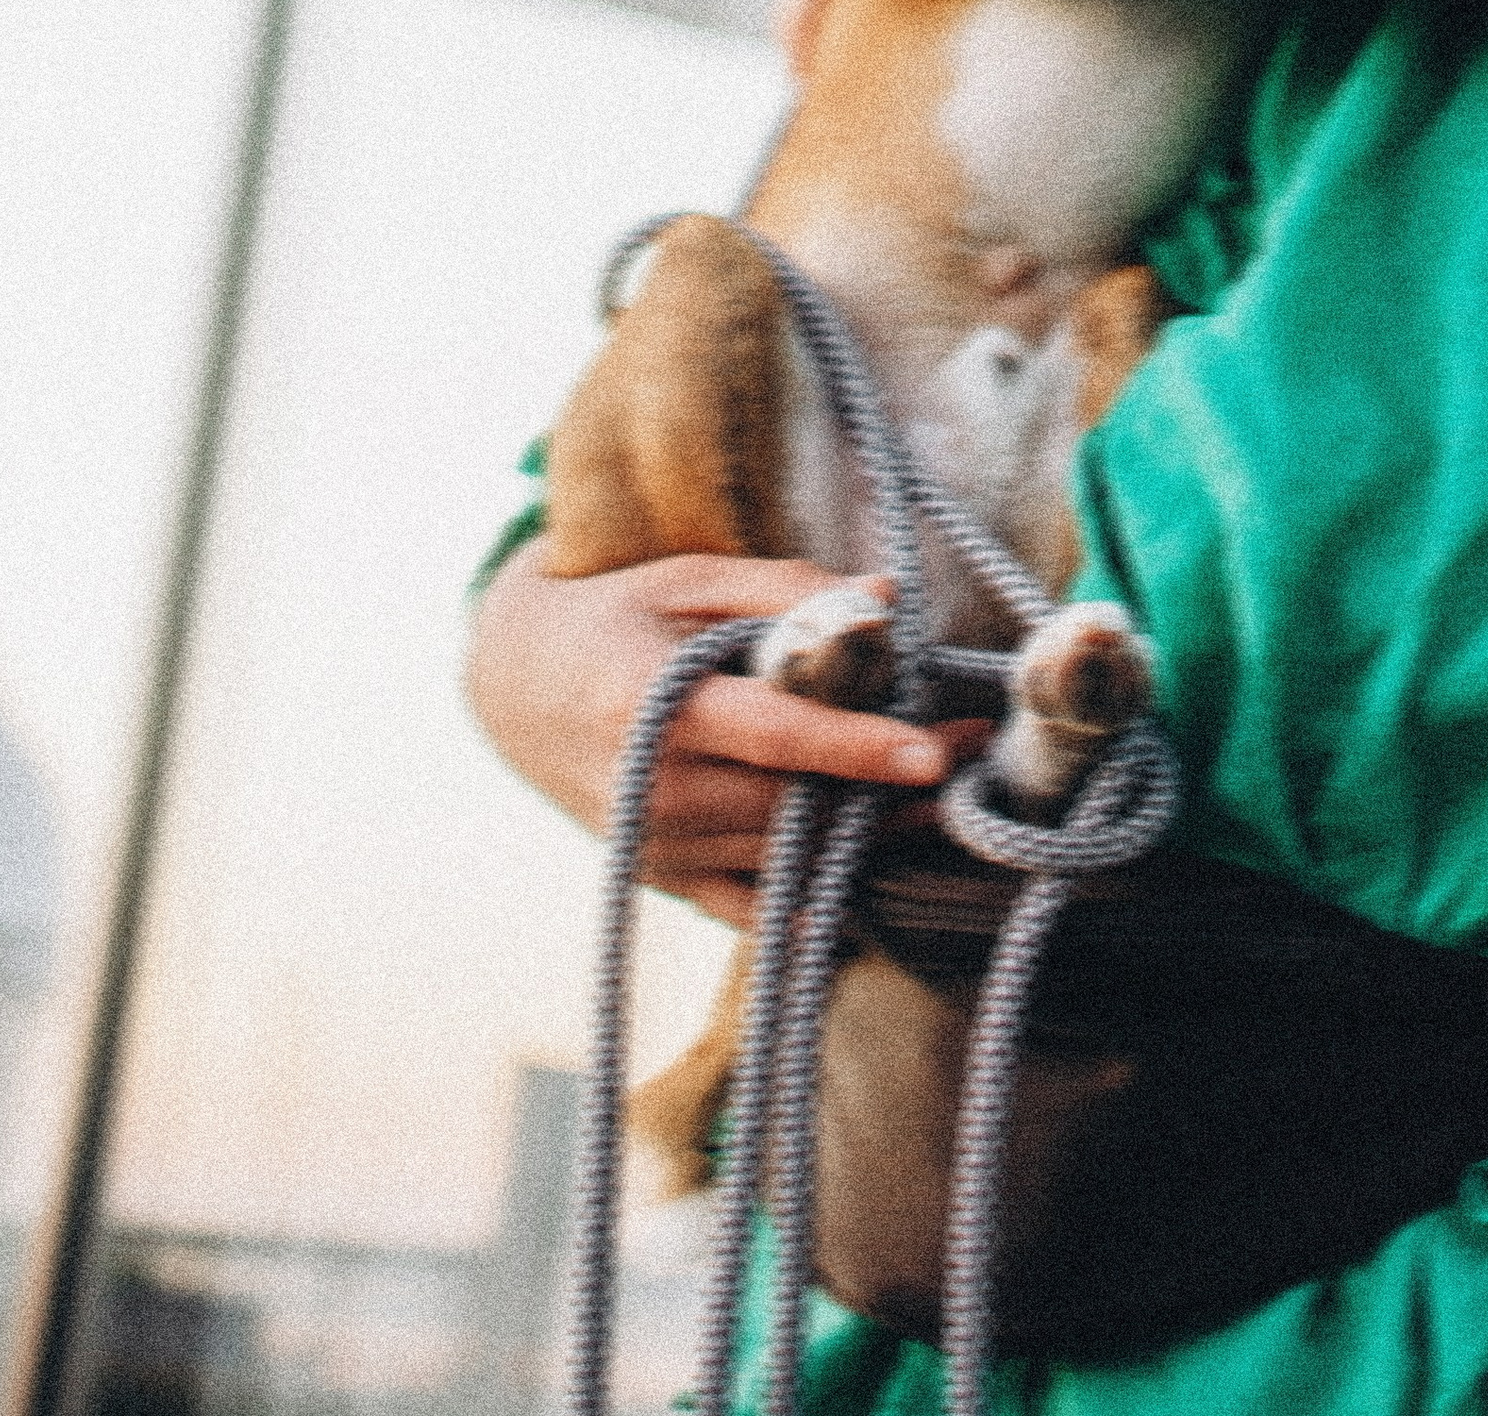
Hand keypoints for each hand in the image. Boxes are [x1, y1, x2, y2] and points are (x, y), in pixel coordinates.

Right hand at [465, 543, 985, 928]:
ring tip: (945, 793)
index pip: (774, 736)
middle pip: (796, 808)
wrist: (515, 689)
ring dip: (870, 833)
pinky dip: (818, 892)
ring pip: (786, 859)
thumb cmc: (614, 614)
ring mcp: (658, 850)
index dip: (857, 748)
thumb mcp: (687, 579)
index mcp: (654, 707)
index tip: (933, 752)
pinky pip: (756, 907)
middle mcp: (654, 793)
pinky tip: (875, 860)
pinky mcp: (665, 882)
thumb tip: (889, 599)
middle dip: (891, 788)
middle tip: (972, 747)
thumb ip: (787, 590)